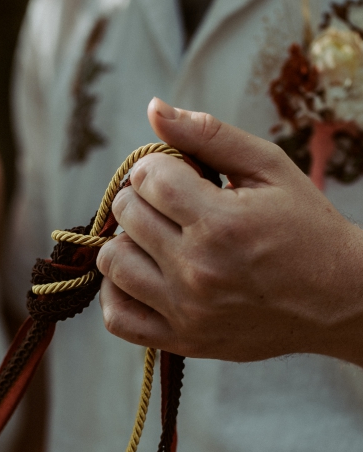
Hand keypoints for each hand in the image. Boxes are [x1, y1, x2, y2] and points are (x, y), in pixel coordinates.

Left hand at [96, 97, 362, 363]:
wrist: (342, 299)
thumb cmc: (307, 228)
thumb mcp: (270, 168)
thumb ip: (208, 135)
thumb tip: (154, 108)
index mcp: (220, 223)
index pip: (147, 177)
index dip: (160, 166)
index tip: (186, 174)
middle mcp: (199, 271)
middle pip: (127, 213)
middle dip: (146, 197)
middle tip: (180, 204)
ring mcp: (189, 312)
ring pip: (112, 261)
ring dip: (129, 239)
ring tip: (163, 236)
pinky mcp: (186, 343)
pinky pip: (118, 318)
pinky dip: (118, 291)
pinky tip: (145, 272)